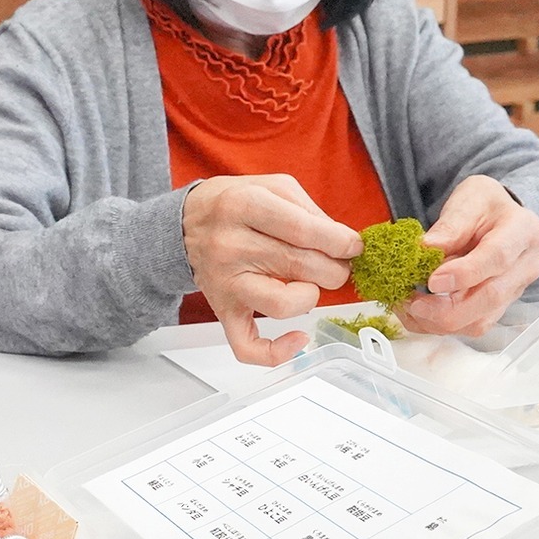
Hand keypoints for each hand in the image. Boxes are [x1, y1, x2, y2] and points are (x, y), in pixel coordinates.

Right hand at [183, 175, 361, 366]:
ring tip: (311, 284)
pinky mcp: (224, 310)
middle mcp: (231, 246)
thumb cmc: (232, 205)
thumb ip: (309, 211)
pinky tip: (298, 338)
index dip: (340, 242)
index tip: (353, 246)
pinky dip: (277, 352)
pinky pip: (248, 346)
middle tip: (337, 263)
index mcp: (244, 206)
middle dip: (334, 268)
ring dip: (313, 296)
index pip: (304, 231)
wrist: (185, 224)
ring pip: (284, 305)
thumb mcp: (271, 186)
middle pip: (301, 266)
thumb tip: (343, 243)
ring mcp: (226, 283)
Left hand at [403, 176, 538, 337]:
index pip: (497, 258)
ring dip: (437, 321)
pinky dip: (438, 325)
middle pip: (490, 298)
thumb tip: (426, 248)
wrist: (500, 218)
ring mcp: (513, 292)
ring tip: (408, 304)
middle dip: (445, 308)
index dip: (464, 274)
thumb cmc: (486, 207)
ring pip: (478, 322)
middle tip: (411, 301)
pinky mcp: (496, 308)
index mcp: (522, 232)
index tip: (432, 280)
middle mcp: (524, 267)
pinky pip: (468, 326)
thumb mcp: (469, 200)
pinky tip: (417, 311)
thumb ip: (450, 225)